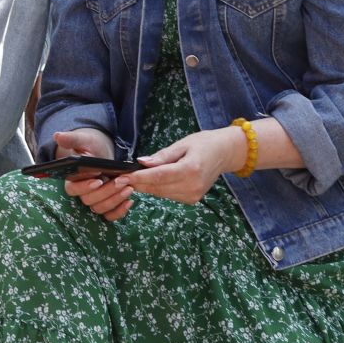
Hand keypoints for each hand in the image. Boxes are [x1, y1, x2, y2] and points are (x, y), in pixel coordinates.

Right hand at [52, 128, 131, 219]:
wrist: (100, 152)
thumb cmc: (89, 146)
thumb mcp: (82, 140)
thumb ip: (71, 140)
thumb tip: (57, 136)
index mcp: (71, 180)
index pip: (73, 189)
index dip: (85, 186)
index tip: (98, 179)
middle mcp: (81, 193)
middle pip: (89, 200)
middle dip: (107, 191)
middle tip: (122, 180)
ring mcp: (94, 200)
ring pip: (100, 208)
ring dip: (115, 200)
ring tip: (129, 187)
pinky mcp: (105, 204)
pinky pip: (110, 215)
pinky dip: (120, 211)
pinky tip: (130, 200)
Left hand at [125, 128, 246, 206]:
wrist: (224, 153)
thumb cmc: (203, 143)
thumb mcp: (182, 144)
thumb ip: (162, 156)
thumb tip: (141, 162)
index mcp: (191, 170)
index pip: (158, 177)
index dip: (138, 178)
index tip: (121, 177)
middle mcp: (192, 186)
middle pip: (157, 187)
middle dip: (137, 183)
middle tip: (118, 178)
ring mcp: (193, 195)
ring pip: (160, 193)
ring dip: (145, 187)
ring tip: (130, 178)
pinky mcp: (192, 199)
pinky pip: (168, 195)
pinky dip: (156, 188)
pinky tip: (148, 181)